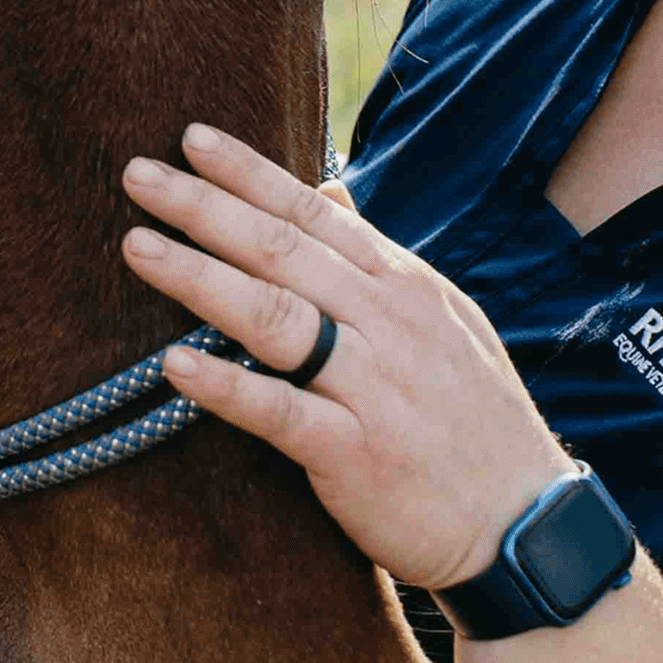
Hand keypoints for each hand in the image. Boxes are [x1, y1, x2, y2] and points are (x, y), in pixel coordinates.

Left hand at [119, 125, 575, 590]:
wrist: (526, 524)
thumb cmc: (474, 420)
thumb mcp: (446, 320)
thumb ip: (380, 260)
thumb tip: (331, 194)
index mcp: (404, 286)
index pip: (316, 213)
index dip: (251, 174)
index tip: (191, 138)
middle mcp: (387, 322)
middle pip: (282, 250)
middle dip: (204, 207)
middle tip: (136, 174)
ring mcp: (372, 386)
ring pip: (273, 316)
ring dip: (199, 277)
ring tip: (136, 247)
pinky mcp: (355, 452)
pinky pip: (280, 411)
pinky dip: (225, 386)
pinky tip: (174, 366)